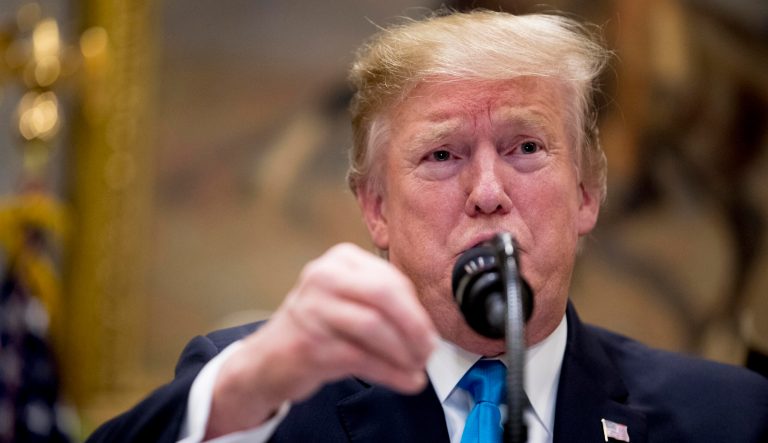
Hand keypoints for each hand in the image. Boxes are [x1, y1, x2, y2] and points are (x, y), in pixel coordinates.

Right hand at [205, 243, 437, 437]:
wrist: (267, 359)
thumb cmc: (315, 327)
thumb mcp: (346, 299)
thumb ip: (382, 304)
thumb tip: (426, 329)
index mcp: (339, 260)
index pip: (390, 279)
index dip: (416, 310)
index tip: (429, 333)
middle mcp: (322, 277)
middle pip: (383, 295)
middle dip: (414, 326)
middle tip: (428, 350)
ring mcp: (312, 309)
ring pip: (373, 326)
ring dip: (404, 352)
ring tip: (416, 367)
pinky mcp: (310, 344)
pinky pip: (361, 357)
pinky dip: (391, 372)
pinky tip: (405, 380)